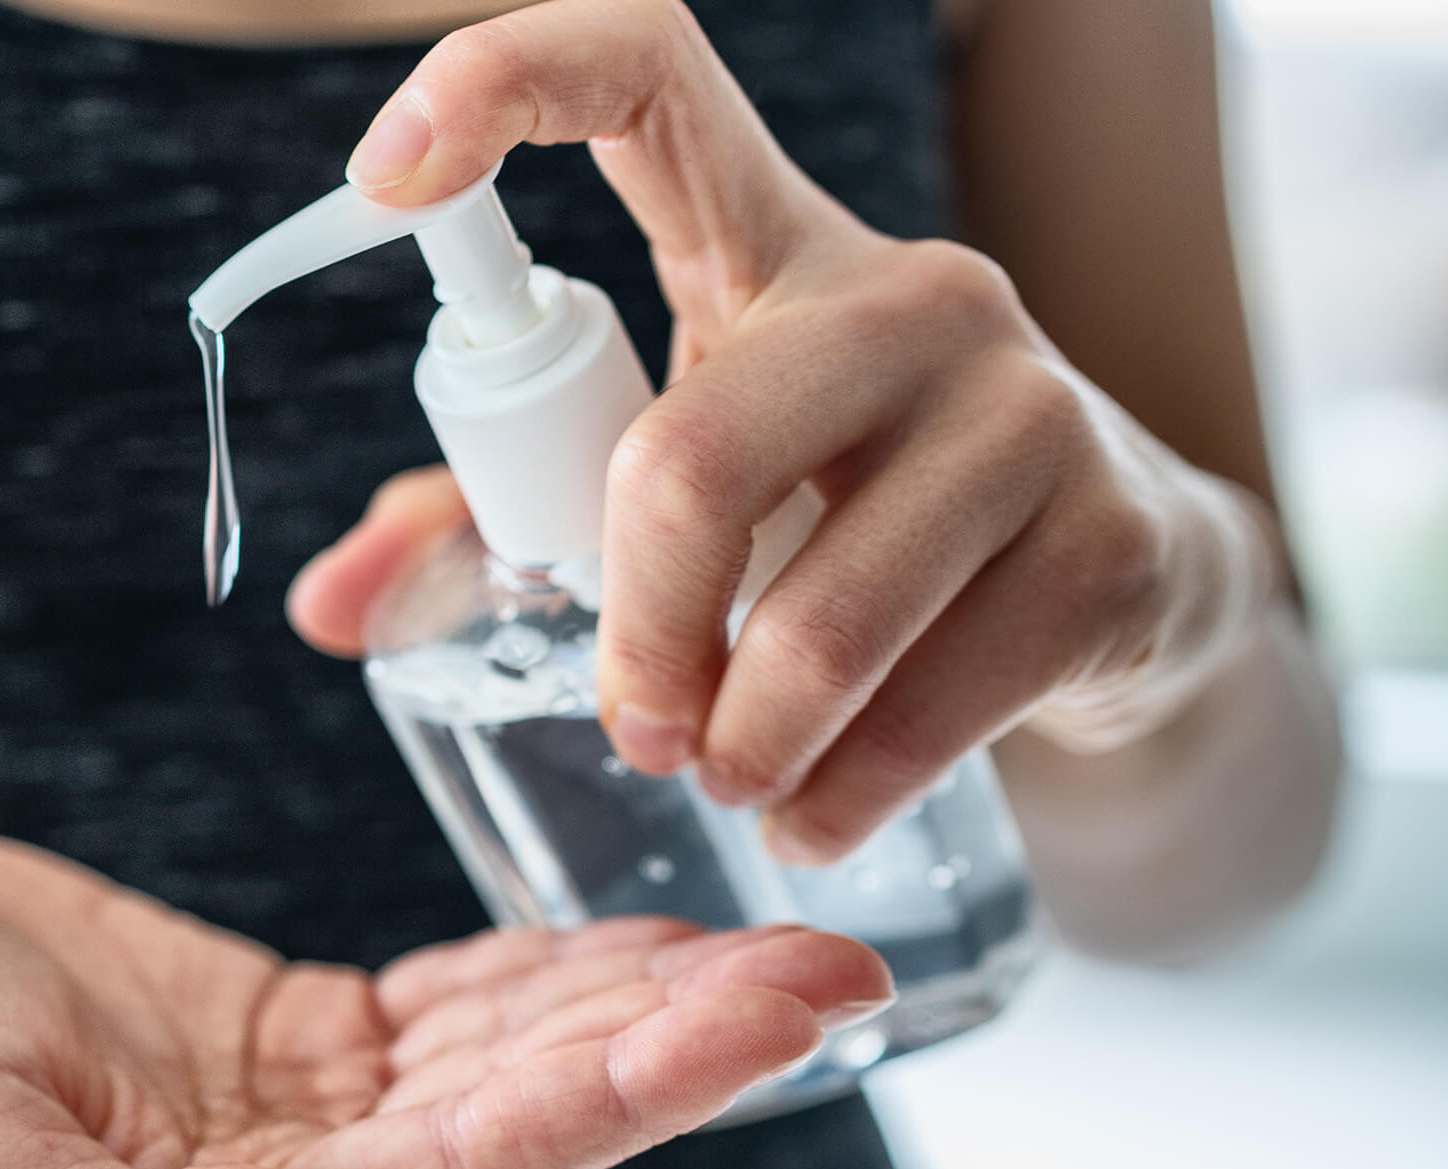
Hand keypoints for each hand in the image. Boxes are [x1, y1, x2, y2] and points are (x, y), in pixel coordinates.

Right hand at [0, 837, 890, 1168]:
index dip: (629, 1094)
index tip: (768, 1020)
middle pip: (540, 1112)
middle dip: (691, 1043)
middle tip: (840, 968)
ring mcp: (331, 1117)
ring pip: (524, 1055)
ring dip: (654, 1000)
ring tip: (792, 940)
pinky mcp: (321, 1041)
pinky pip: (469, 1003)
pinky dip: (563, 968)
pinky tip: (658, 936)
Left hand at [290, 0, 1278, 863]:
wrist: (1119, 584)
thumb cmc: (840, 514)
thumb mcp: (681, 487)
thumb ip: (498, 513)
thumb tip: (327, 606)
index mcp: (769, 245)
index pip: (648, 75)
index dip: (507, 80)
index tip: (384, 175)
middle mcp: (911, 296)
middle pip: (693, 457)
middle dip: (636, 635)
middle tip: (634, 726)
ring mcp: (1029, 408)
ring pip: (818, 614)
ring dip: (741, 740)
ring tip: (726, 777)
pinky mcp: (1112, 540)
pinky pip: (934, 704)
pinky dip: (842, 795)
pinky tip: (815, 814)